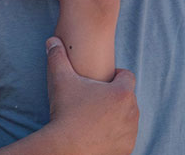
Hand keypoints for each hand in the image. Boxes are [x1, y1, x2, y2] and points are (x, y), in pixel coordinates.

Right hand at [43, 37, 138, 154]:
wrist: (65, 149)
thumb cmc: (66, 113)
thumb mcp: (61, 81)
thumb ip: (58, 57)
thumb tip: (52, 40)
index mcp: (122, 92)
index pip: (126, 76)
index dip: (115, 76)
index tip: (102, 82)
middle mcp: (132, 112)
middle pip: (127, 98)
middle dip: (115, 98)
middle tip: (96, 101)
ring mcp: (130, 133)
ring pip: (127, 119)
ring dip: (117, 117)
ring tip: (97, 118)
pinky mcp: (126, 150)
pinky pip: (124, 138)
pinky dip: (115, 136)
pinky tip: (99, 135)